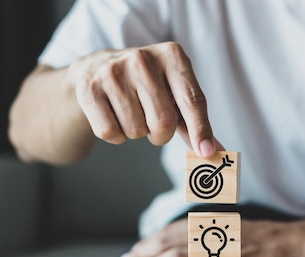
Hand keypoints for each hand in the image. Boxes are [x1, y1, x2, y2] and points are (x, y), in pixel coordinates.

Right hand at [67, 42, 223, 155]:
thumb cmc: (147, 87)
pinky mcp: (89, 88)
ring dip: (137, 133)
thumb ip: (195, 123)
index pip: (192, 100)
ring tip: (131, 112)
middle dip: (161, 135)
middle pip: (163, 122)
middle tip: (154, 124)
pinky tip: (113, 115)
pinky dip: (116, 136)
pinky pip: (111, 133)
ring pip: (136, 131)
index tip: (205, 153)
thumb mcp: (175, 94)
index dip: (200, 130)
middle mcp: (142, 58)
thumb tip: (215, 152)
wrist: (96, 69)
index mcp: (171, 55)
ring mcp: (113, 71)